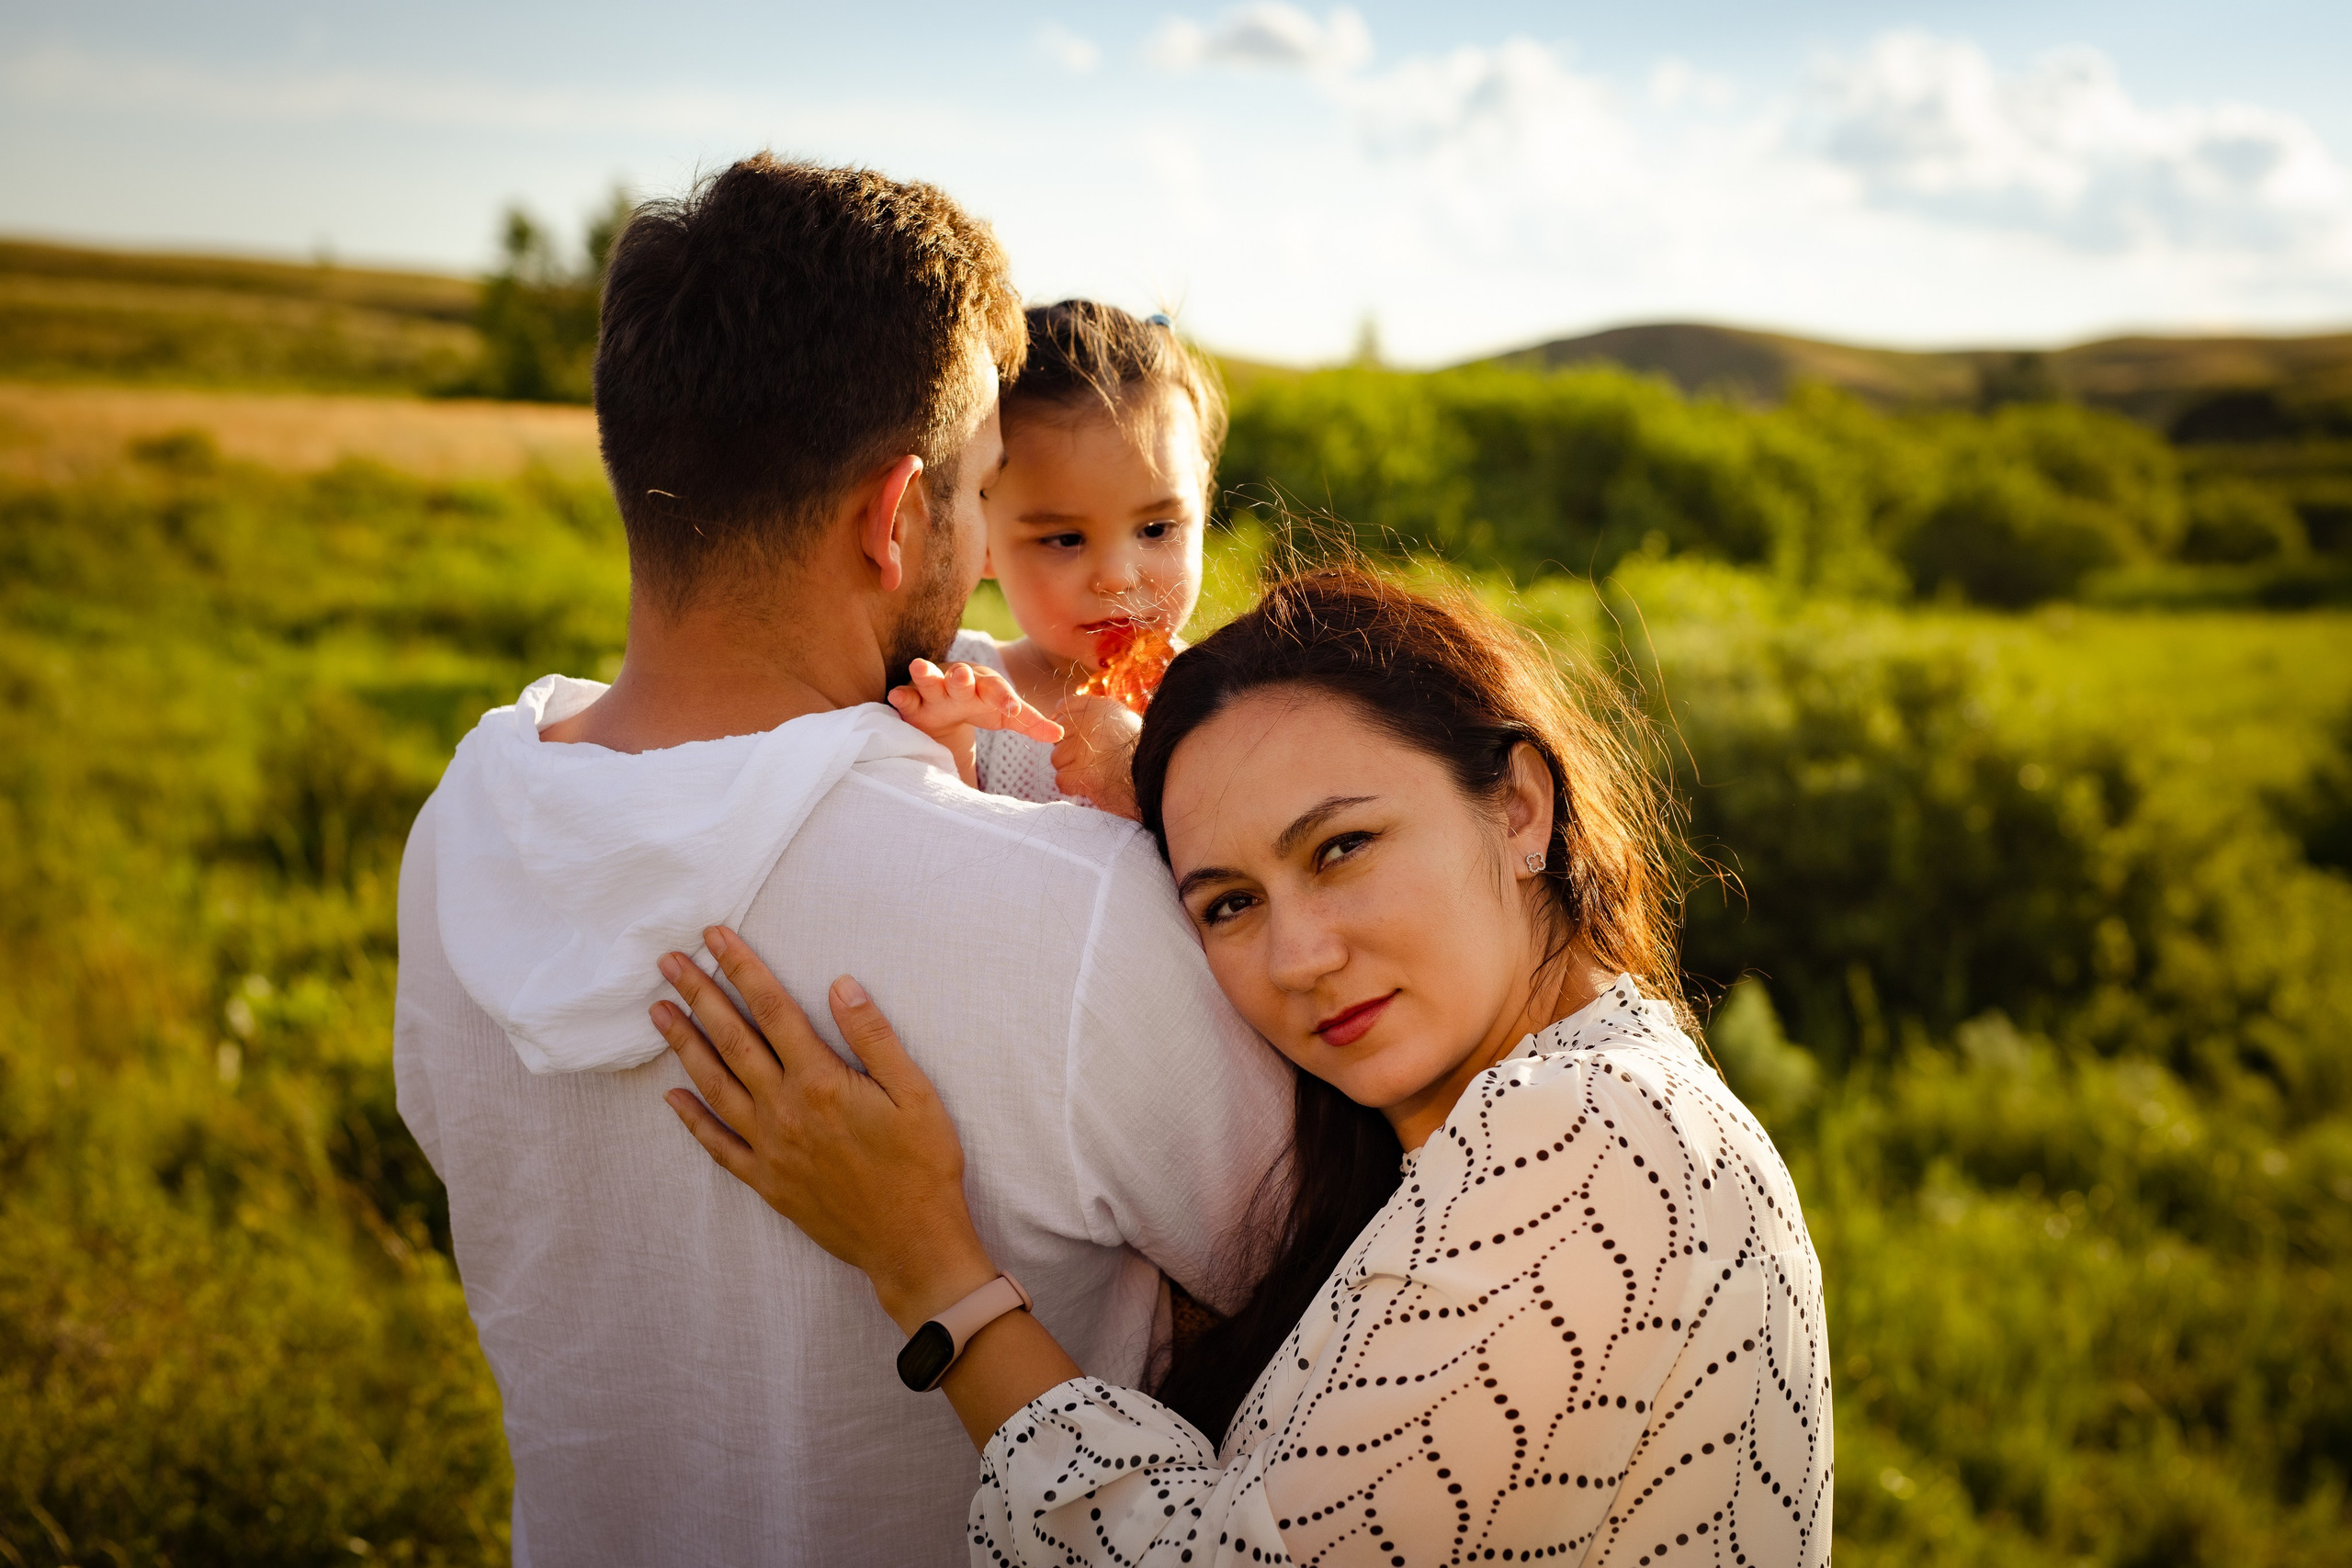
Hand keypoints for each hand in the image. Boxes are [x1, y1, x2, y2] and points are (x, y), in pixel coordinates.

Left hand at [653, 926, 997, 1330]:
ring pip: (715, 1086)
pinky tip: (672, 1097)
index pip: (773, 1010)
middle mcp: (786, 1110)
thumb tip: (841, 984)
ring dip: (684, 1045)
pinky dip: (693, 1120)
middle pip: (733, 1040)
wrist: (912, 1242)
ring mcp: (771, 1147)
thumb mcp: (916, 1093)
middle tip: (668, 962)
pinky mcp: (767, 1180)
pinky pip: (719, 1146)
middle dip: (699, 995)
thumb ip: (874, 1037)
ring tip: (658, 1012)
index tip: (715, 936)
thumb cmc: (924, 1165)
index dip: (742, 968)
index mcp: (822, 1081)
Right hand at [888, 659, 1063, 789]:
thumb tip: (1061, 734)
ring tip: (919, 666)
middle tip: (963, 676)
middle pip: (963, 680)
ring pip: (930, 681)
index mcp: (986, 687)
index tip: (1013, 711)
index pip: (998, 692)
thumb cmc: (979, 706)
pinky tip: (896, 695)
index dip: (1005, 700)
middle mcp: (960, 684)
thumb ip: (1030, 723)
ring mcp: (935, 691)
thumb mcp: (1004, 715)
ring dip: (926, 674)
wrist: (945, 705)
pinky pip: (907, 697)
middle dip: (962, 678)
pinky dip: (902, 695)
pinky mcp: (914, 701)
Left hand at [1050, 693, 1144, 817]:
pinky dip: (1074, 787)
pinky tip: (1094, 785)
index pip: (1061, 710)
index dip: (1069, 730)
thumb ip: (1092, 712)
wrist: (1160, 779)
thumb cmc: (1139, 754)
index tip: (1084, 741)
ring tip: (1098, 772)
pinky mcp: (1082, 773)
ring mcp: (1084, 747)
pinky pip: (1062, 780)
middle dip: (1070, 751)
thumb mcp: (1122, 719)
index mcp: (1099, 706)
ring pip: (1057, 759)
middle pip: (1057, 737)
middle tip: (1095, 760)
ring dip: (1072, 770)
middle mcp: (1089, 721)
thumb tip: (1056, 709)